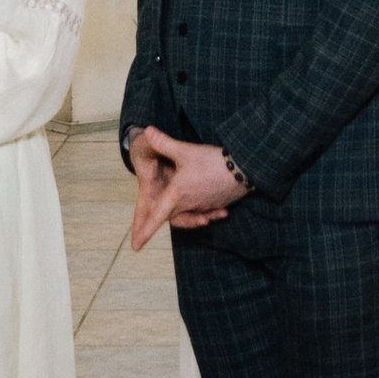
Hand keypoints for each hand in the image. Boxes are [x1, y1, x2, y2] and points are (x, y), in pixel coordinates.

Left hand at [126, 127, 246, 249]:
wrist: (243, 169)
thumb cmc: (211, 161)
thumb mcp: (185, 150)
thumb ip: (164, 143)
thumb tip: (148, 131)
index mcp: (177, 195)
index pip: (156, 217)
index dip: (144, 231)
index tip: (135, 246)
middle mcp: (189, 204)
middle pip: (173, 216)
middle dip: (164, 218)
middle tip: (151, 226)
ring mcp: (205, 206)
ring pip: (190, 214)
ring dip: (189, 215)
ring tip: (190, 211)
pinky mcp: (218, 204)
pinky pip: (206, 211)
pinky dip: (205, 210)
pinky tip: (210, 205)